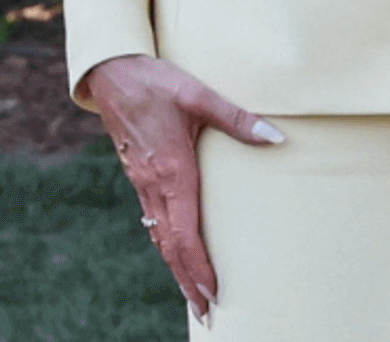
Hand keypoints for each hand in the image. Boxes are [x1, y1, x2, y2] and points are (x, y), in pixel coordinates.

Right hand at [80, 54, 284, 323]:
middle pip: (171, 247)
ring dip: (176, 266)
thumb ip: (238, 118)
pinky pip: (154, 220)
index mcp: (172, 174)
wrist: (113, 75)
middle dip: (188, 281)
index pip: (185, 235)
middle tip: (205, 313)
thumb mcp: (199, 96)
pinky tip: (175, 249)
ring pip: (160, 237)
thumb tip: (276, 138)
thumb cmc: (157, 83)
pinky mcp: (140, 176)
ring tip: (193, 293)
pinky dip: (166, 243)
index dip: (198, 268)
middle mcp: (155, 187)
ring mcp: (144, 184)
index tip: (211, 294)